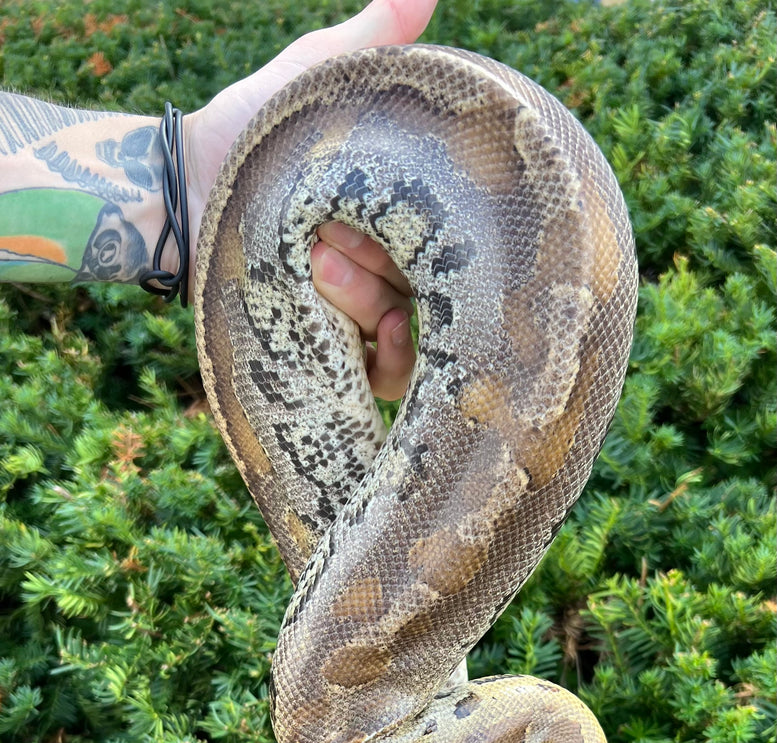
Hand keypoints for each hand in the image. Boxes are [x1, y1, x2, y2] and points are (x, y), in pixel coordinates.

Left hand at [186, 0, 433, 400]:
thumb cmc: (250, 129)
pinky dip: (393, 360)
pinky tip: (384, 333)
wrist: (184, 186)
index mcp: (402, 213)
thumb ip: (369, 41)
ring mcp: (364, 313)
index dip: (445, 232)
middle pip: (436, 288)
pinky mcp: (332, 351)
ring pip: (412, 331)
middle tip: (335, 232)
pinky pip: (386, 377)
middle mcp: (393, 266)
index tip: (419, 211)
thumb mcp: (313, 77)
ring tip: (318, 264)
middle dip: (392, 262)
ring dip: (373, 300)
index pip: (458, 240)